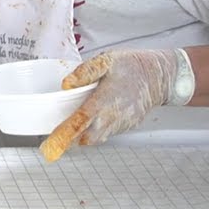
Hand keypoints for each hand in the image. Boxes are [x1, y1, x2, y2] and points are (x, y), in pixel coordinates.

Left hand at [39, 49, 177, 161]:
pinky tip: (91, 120)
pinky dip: (96, 131)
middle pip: (87, 137)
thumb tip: (66, 84)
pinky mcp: (127, 126)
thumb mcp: (105, 60)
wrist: (158, 75)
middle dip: (69, 140)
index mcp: (105, 100)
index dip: (64, 135)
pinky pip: (108, 134)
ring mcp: (122, 123)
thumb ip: (85, 72)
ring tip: (70, 127)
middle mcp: (114, 116)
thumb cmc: (131, 66)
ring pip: (97, 138)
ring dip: (82, 136)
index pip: (80, 121)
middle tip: (55, 136)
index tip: (50, 147)